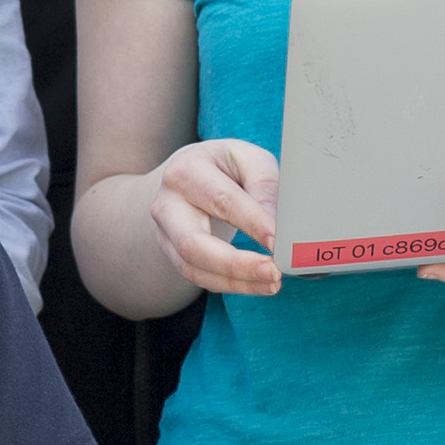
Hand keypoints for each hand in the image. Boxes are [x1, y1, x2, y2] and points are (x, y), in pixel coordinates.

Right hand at [144, 139, 281, 297]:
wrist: (188, 176)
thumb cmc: (224, 166)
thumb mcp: (248, 160)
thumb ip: (264, 187)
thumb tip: (277, 226)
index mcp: (187, 170)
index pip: (221, 201)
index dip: (252, 224)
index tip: (279, 242)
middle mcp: (167, 203)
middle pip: (193, 243)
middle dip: (236, 264)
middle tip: (274, 272)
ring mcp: (165, 232)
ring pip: (193, 268)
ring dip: (236, 281)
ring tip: (272, 283)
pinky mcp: (172, 254)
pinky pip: (199, 277)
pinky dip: (231, 285)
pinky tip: (257, 284)